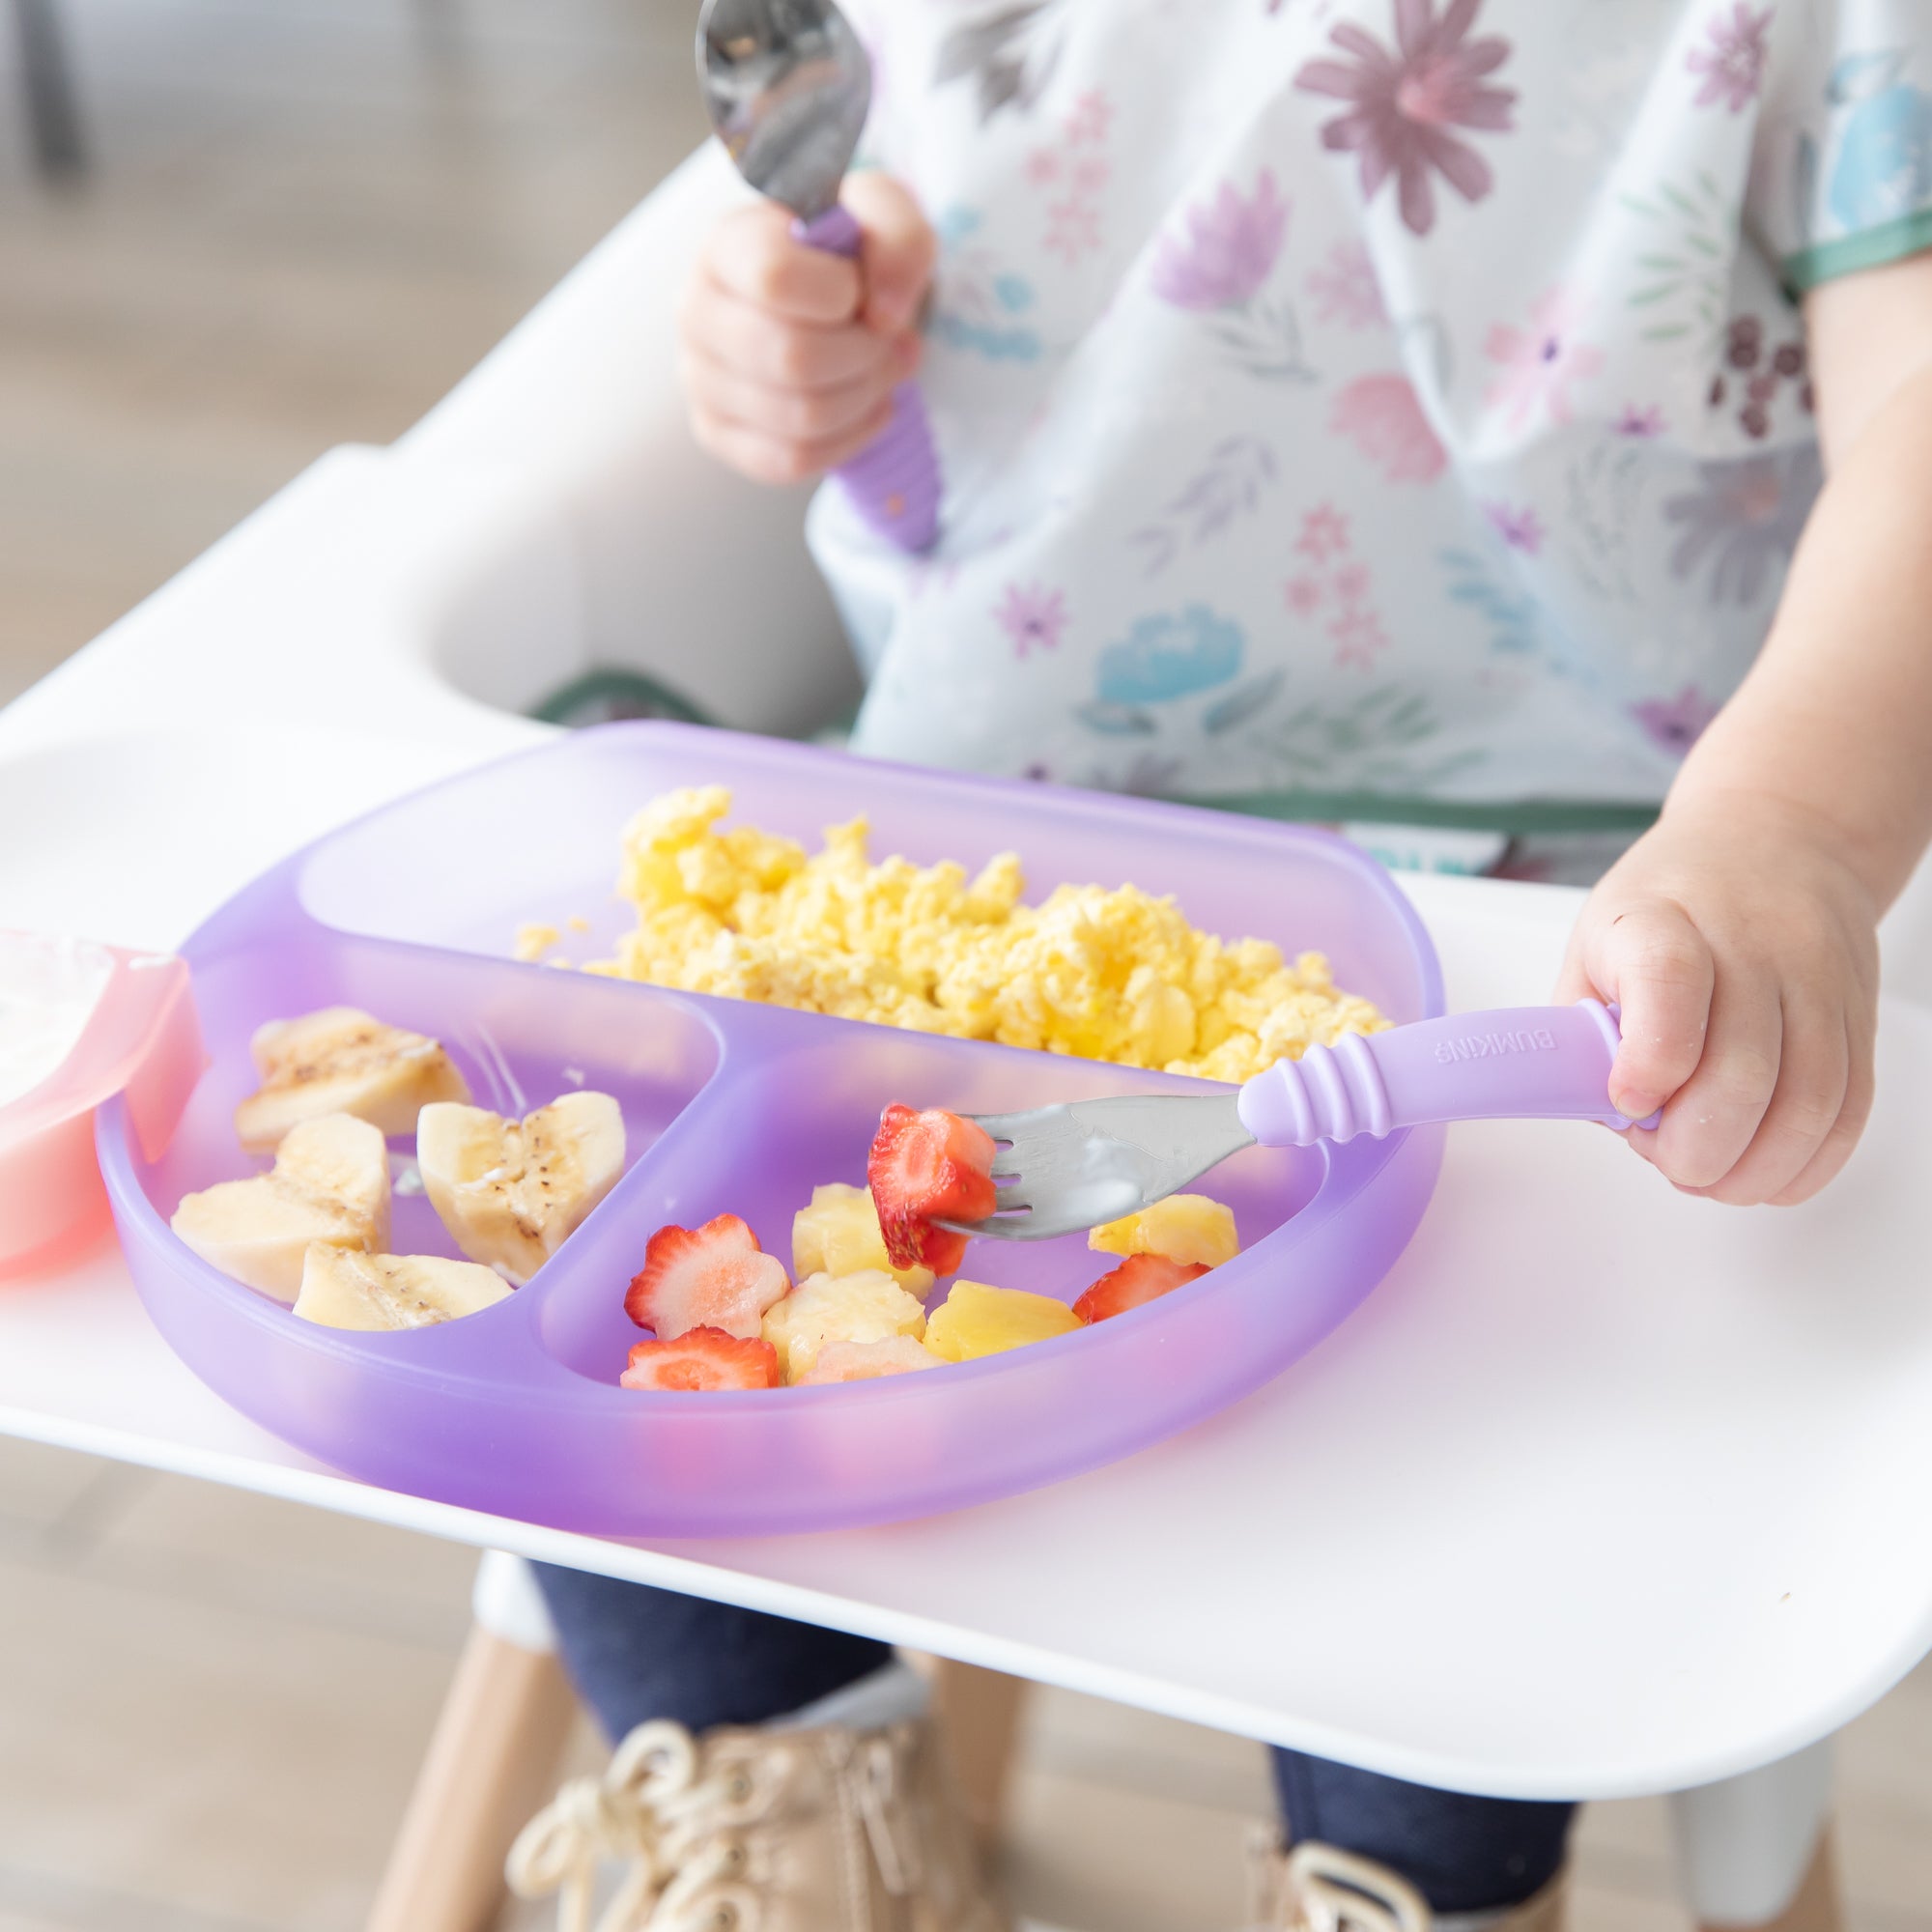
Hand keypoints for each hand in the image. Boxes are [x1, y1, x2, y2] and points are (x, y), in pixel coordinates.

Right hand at [678, 172, 936, 485]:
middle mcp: (697, 311)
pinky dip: (848, 439)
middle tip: (888, 341)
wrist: (827, 294)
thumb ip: (898, 238)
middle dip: (865, 355)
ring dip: (864, 397)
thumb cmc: (846, 252)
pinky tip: (866, 407)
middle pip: (793, 360)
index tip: (859, 288)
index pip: (775, 279)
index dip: (840, 293)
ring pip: (800, 418)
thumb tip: (884, 316)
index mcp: (727, 245)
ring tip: (882, 369)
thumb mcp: (884, 214)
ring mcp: (700, 379)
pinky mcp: (716, 433)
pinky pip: (791, 460)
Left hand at [1555, 794, 1880, 1204]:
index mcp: (1662, 919)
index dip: (1649, 1060)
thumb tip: (1601, 1112)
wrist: (1776, 840)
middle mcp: (1752, 946)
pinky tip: (1765, 1173)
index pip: (1669, 981)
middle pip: (1743, 1070)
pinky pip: (1849, 1108)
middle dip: (1696, 1148)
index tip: (1626, 1102)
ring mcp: (1816, 982)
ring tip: (1709, 1175)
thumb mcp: (1596, 942)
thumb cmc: (1672, 902)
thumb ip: (1584, 1028)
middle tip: (1667, 1159)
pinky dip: (1806, 1162)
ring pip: (1806, 1103)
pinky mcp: (1858, 1017)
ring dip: (1752, 1169)